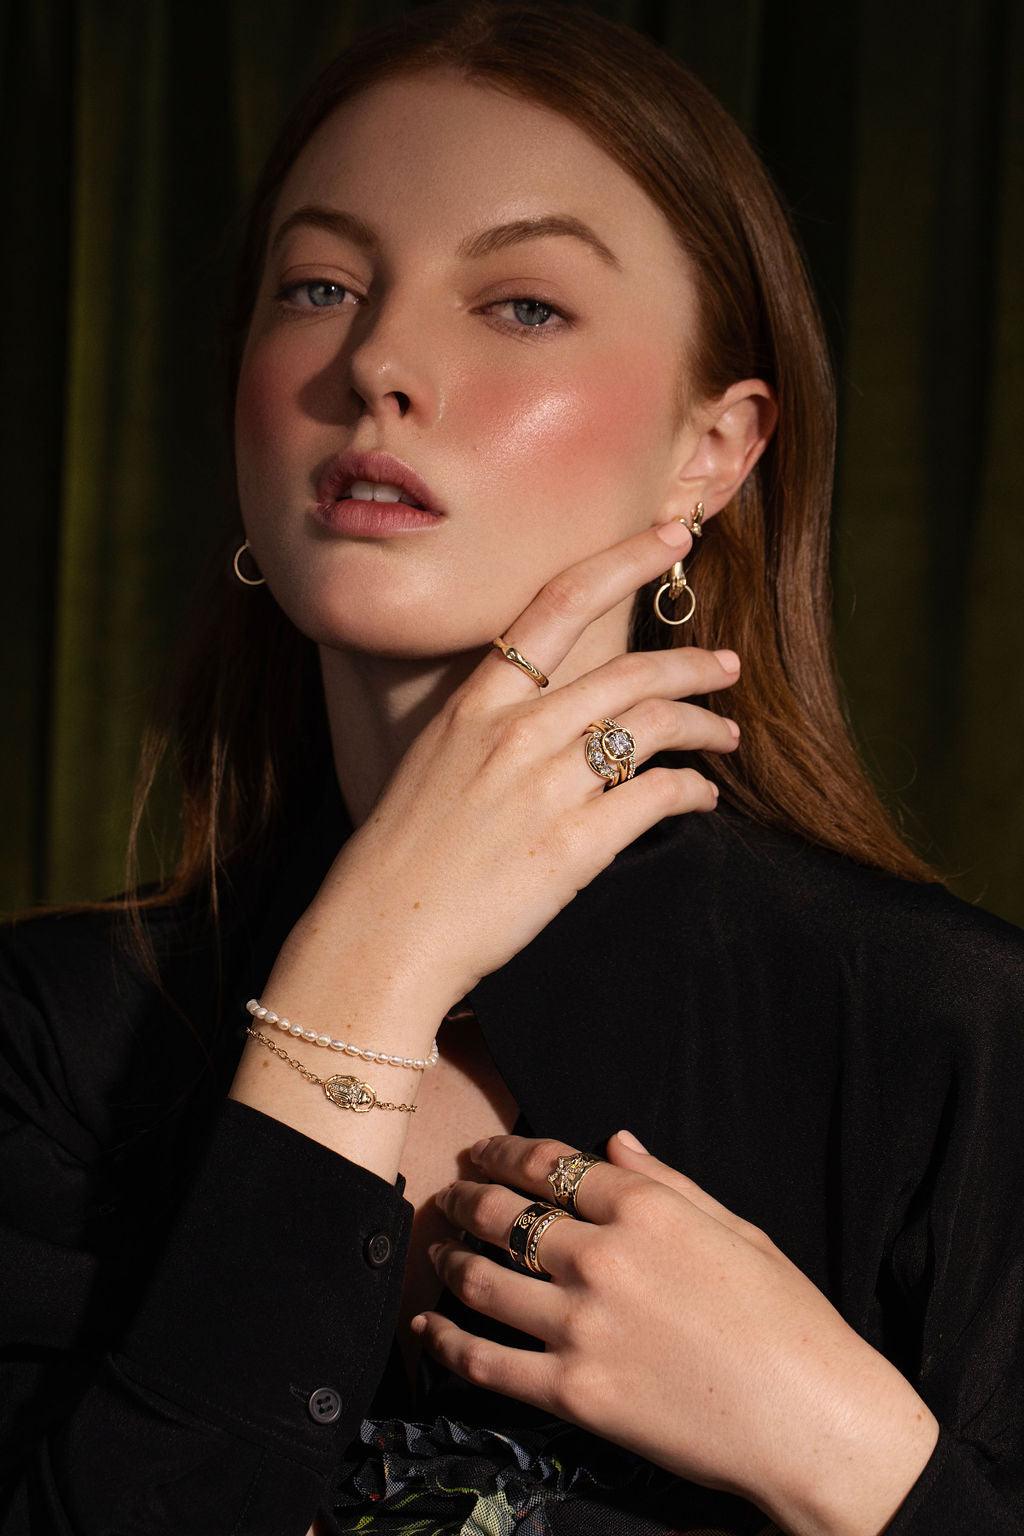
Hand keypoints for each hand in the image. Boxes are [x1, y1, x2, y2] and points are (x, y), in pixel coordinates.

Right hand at [311, 517, 741, 1009]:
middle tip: (727, 666)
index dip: (624, 561)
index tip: (670, 538)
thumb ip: (488, 731)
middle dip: (693, 665)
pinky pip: (657, 798)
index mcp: (474, 705)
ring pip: (653, 727)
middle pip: (630, 671)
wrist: (383, 933)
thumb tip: (543, 722)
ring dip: (702, 725)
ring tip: (726, 734)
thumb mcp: (431, 765)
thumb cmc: (401, 856)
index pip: (558, 605)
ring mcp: (546, 787)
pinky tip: (700, 798)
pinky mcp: (574, 845)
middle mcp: (515, 733)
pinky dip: (692, 792)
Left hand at [414, 1132, 939, 1535]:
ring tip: (439, 1250)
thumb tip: (611, 1141)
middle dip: (466, 1198)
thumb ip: (666, 1181)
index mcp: (645, 1207)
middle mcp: (602, 1257)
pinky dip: (445, 1341)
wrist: (814, 1422)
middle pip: (503, 1213)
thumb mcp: (736, 1228)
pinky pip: (486, 1362)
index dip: (503, 1152)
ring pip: (482, 1279)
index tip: (481, 1152)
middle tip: (448, 1196)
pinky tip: (426, 1326)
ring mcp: (581, 1326)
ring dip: (449, 1259)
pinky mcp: (573, 1393)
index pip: (548, 1164)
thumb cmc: (790, 1320)